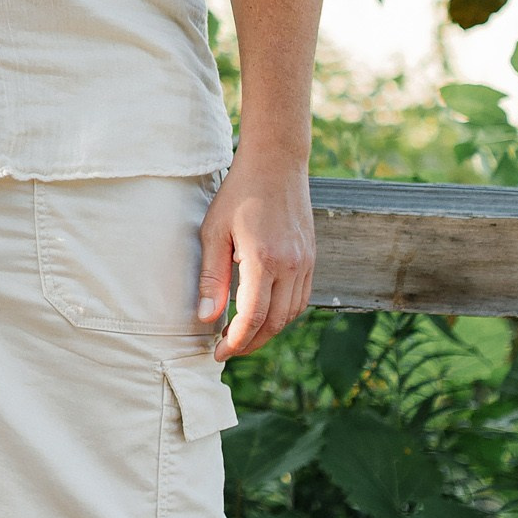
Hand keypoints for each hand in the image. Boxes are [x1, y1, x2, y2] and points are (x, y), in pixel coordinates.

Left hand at [199, 144, 315, 358]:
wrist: (276, 164)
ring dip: (268, 331)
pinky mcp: (311, 258)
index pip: (252, 318)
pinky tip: (264, 314)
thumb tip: (207, 318)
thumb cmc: (238, 194)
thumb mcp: (214, 232)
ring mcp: (306, 263)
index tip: (217, 353)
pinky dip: (283, 314)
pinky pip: (301, 298)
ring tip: (243, 336)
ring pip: (291, 314)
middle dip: (251, 343)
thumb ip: (212, 277)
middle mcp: (291, 266)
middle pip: (275, 323)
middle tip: (227, 349)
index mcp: (264, 260)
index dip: (235, 342)